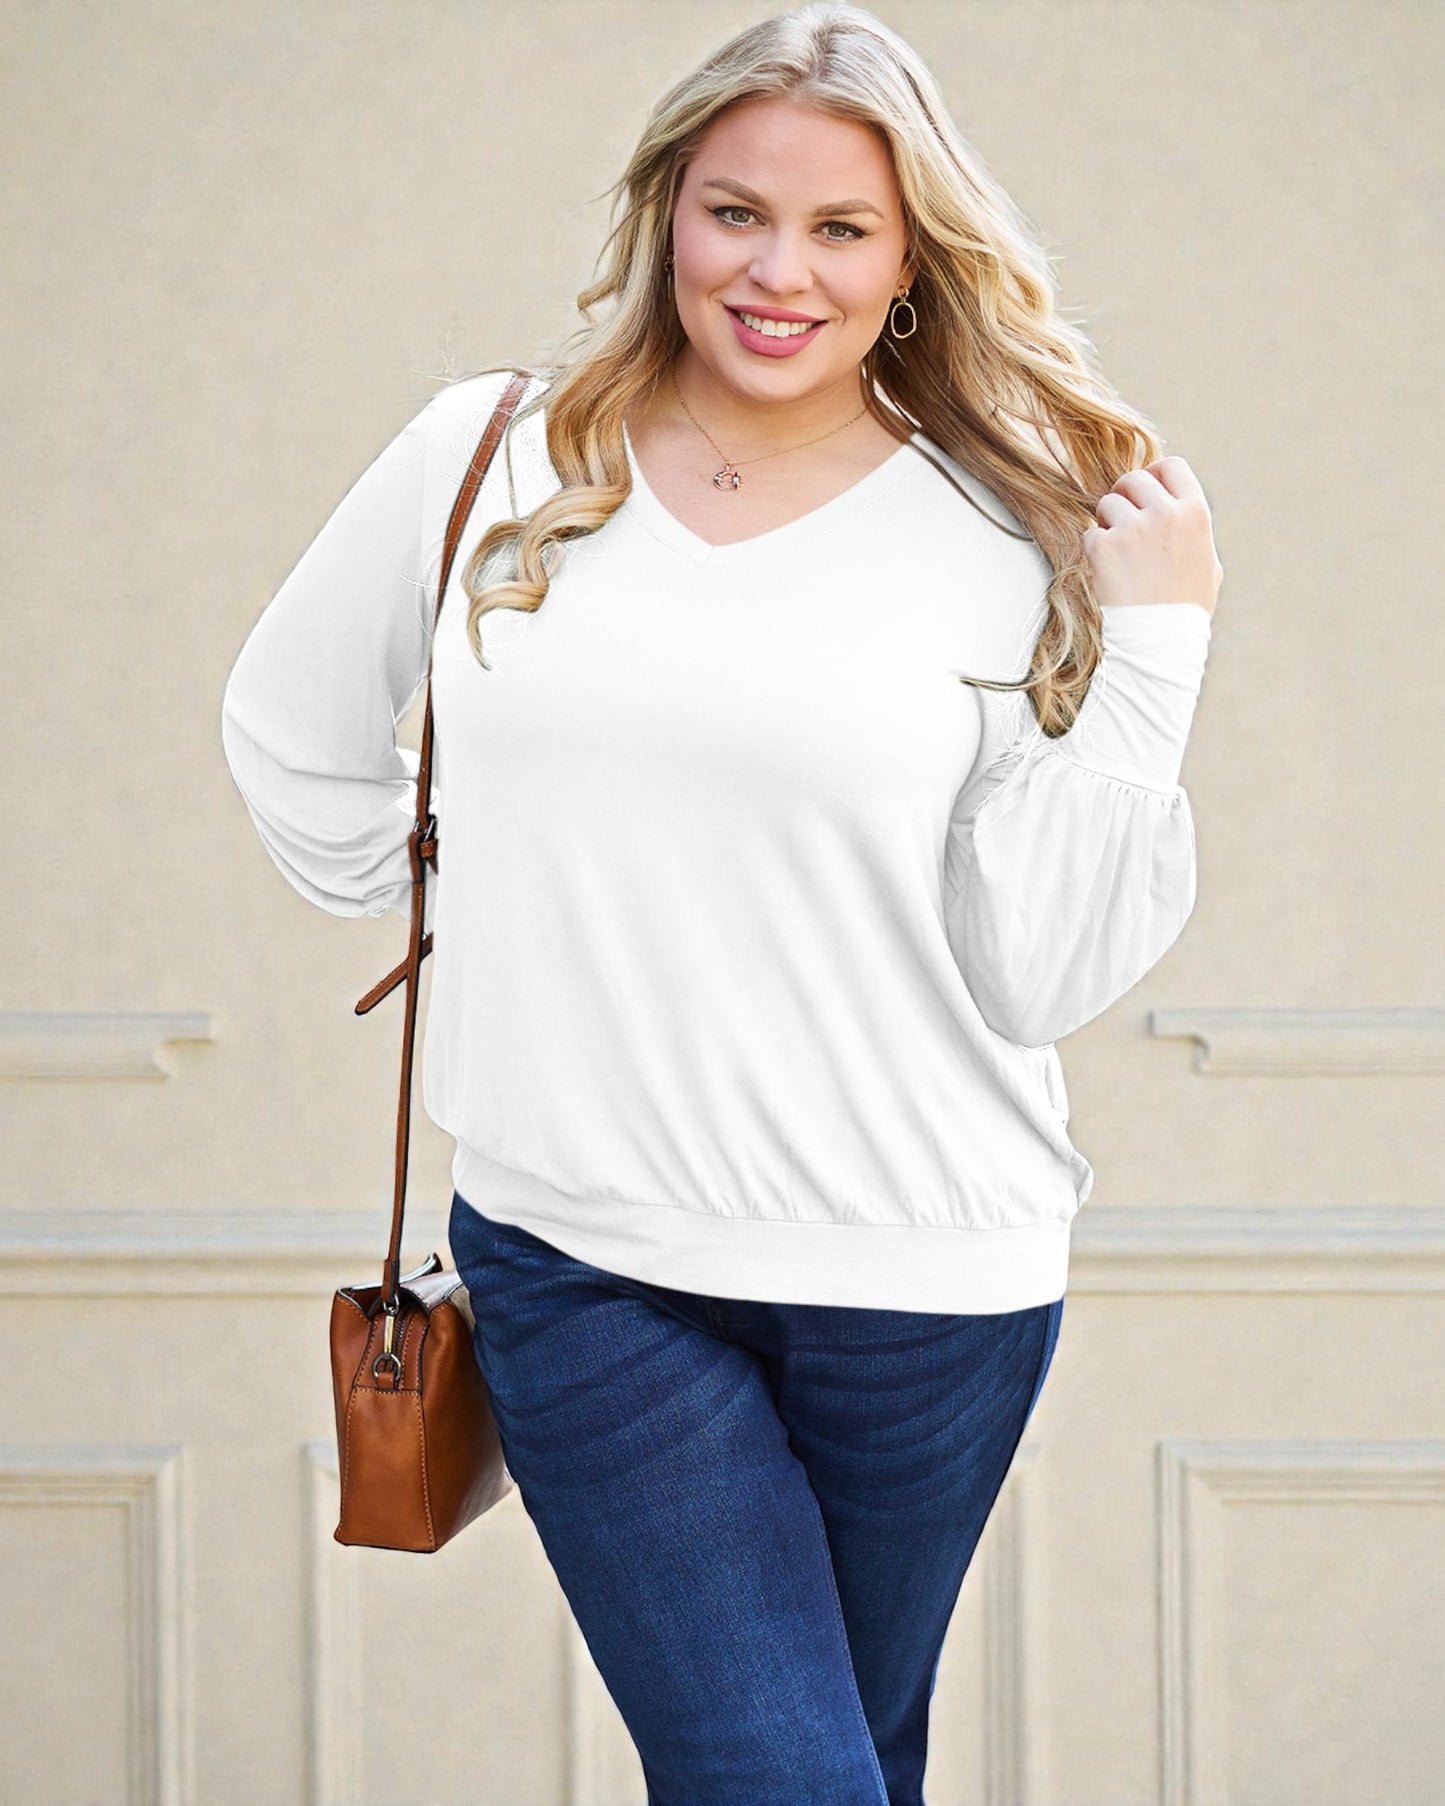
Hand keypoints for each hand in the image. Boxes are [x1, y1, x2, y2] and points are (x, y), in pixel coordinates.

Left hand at [1081, 455, 1223, 616]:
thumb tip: (1181, 510)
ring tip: (1119, 554)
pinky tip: (1108, 572)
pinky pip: (1090, 533)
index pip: (1172, 467)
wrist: (1159, 642)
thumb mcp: (1208, 565)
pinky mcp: (1103, 547)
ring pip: (1107, 503)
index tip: (1144, 491)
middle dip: (1124, 496)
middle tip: (1121, 521)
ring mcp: (1132, 529)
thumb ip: (1193, 531)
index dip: (1154, 474)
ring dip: (1107, 523)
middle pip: (1134, 479)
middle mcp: (1165, 514)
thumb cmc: (1185, 610)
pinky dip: (1094, 550)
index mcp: (1195, 513)